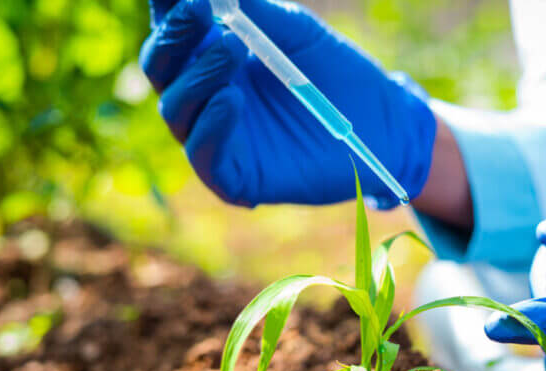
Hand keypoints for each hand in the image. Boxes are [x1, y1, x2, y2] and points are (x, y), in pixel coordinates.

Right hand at [140, 0, 435, 207]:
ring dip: (197, 76)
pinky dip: (211, 128)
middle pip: (162, 69)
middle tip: (197, 8)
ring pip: (177, 111)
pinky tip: (230, 99)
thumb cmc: (338, 74)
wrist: (382, 124)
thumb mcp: (296, 33)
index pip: (173, 30)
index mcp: (213, 56)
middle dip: (173, 37)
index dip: (168, 10)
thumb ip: (254, 12)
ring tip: (231, 50)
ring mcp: (218, 137)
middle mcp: (206, 96)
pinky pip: (205, 157)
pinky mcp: (235, 178)